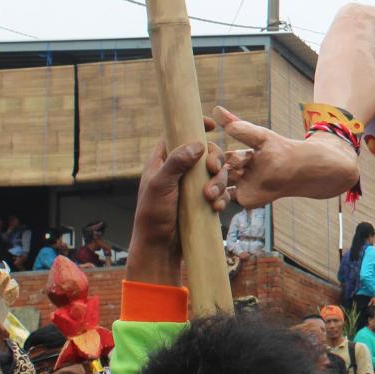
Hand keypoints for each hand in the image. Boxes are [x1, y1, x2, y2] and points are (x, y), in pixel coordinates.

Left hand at [127, 120, 224, 286]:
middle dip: (215, 160)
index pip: (177, 134)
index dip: (193, 126)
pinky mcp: (202, 201)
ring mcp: (191, 186)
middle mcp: (179, 171)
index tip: (211, 125)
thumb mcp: (161, 186)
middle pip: (205, 152)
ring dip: (219, 183)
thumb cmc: (153, 216)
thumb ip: (176, 163)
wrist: (160, 248)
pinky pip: (220, 192)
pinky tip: (215, 208)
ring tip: (211, 198)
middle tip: (215, 169)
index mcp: (163, 161)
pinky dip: (222, 198)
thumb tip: (197, 144)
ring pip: (215, 173)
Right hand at [212, 106, 303, 207]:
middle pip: (215, 173)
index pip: (217, 155)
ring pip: (218, 187)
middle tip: (213, 172)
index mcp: (238, 156)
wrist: (301, 170)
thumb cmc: (282, 150)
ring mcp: (239, 185)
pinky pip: (226, 201)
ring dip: (212, 188)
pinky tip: (216, 201)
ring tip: (210, 191)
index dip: (212, 155)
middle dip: (211, 173)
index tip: (211, 155)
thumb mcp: (260, 137)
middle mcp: (235, 171)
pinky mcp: (244, 198)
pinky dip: (219, 201)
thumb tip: (217, 109)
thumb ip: (239, 128)